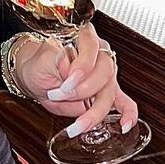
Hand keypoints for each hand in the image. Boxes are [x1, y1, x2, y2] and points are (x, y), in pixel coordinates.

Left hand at [13, 24, 137, 136]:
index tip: (67, 81)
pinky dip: (127, 114)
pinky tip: (124, 124)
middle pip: (104, 72)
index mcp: (84, 39)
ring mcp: (106, 75)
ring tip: (79, 124)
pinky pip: (125, 102)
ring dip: (95, 111)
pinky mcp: (108, 93)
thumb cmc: (40, 65)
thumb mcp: (41, 61)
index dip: (82, 66)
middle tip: (62, 95)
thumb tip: (66, 61)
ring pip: (110, 92)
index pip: (92, 46)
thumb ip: (55, 60)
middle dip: (83, 90)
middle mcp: (100, 55)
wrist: (37, 77)